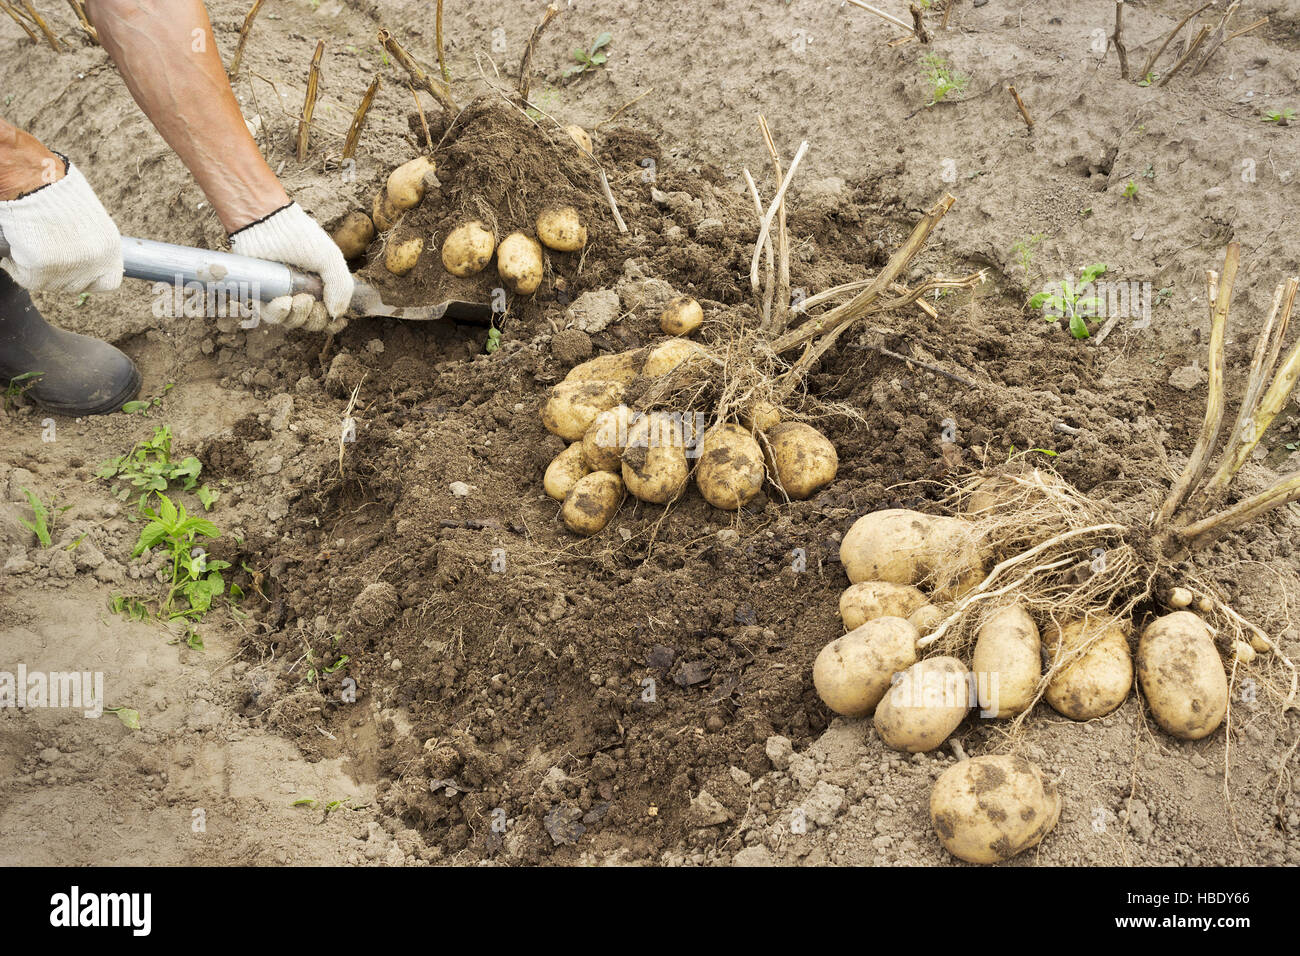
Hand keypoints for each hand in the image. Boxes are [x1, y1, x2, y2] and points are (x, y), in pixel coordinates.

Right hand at [0, 156, 123, 293]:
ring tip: (28, 241)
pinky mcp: (41, 267)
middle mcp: (95, 261)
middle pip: (75, 285)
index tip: (75, 269)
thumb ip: (89, 239)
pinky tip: (16, 245)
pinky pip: (25, 277)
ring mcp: (69, 267)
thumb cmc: (54, 188)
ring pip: (48, 284)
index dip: (90, 278)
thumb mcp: (87, 216)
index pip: (109, 282)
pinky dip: (15, 264)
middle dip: (59, 273)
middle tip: (43, 251)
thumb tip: (79, 252)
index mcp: (110, 246)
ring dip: (35, 268)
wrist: (32, 178)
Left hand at [229, 202, 353, 333]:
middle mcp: (301, 293)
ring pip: (291, 322)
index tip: (336, 322)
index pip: (329, 315)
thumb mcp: (331, 259)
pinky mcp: (261, 294)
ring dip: (297, 317)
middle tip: (308, 300)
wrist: (268, 225)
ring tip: (296, 300)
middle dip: (314, 319)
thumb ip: (341, 287)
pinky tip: (282, 302)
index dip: (333, 323)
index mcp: (320, 286)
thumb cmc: (302, 238)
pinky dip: (278, 314)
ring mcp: (280, 295)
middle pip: (311, 322)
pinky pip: (270, 316)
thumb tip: (337, 315)